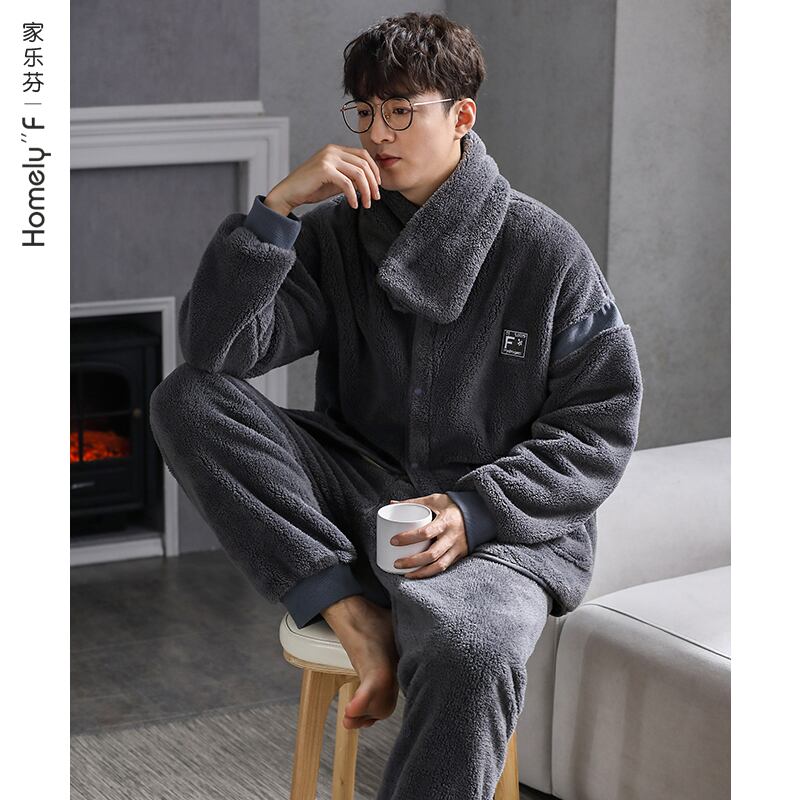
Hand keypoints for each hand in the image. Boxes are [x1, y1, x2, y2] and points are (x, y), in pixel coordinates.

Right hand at [265, 144, 381, 212]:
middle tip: (376, 198)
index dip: (375, 170)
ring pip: (358, 173)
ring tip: (367, 204)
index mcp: (335, 150)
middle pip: (364, 164)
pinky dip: (354, 196)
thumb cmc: (310, 188)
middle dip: (373, 183)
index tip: (378, 186)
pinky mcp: (324, 170)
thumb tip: (369, 183)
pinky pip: (347, 183)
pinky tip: (354, 205)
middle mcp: (332, 150)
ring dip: (366, 191)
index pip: (363, 155)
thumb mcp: (335, 181)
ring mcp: (328, 158)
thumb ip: (349, 177)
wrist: (289, 193)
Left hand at [387, 493, 468, 577]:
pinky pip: (444, 567)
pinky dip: (430, 573)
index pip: (425, 532)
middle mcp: (452, 537)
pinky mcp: (459, 555)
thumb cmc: (453, 505)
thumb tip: (392, 503)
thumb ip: (414, 502)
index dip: (408, 538)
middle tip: (396, 563)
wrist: (479, 512)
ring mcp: (457, 548)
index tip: (393, 541)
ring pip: (438, 566)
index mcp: (445, 522)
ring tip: (405, 574)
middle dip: (412, 561)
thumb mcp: (435, 500)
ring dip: (420, 572)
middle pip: (431, 554)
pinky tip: (418, 575)